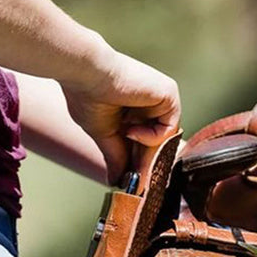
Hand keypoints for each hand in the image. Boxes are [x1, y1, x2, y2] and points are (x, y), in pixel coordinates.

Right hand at [61, 51, 180, 183]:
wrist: (87, 74)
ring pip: (165, 139)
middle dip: (146, 163)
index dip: (139, 161)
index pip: (145, 142)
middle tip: (137, 181)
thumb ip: (116, 156)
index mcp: (135, 109)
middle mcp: (150, 103)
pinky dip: (152, 136)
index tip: (132, 180)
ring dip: (148, 151)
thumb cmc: (87, 97)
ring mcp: (161, 98)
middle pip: (158, 142)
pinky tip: (131, 130)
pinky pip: (169, 128)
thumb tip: (116, 181)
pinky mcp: (169, 94)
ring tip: (127, 151)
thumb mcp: (103, 134)